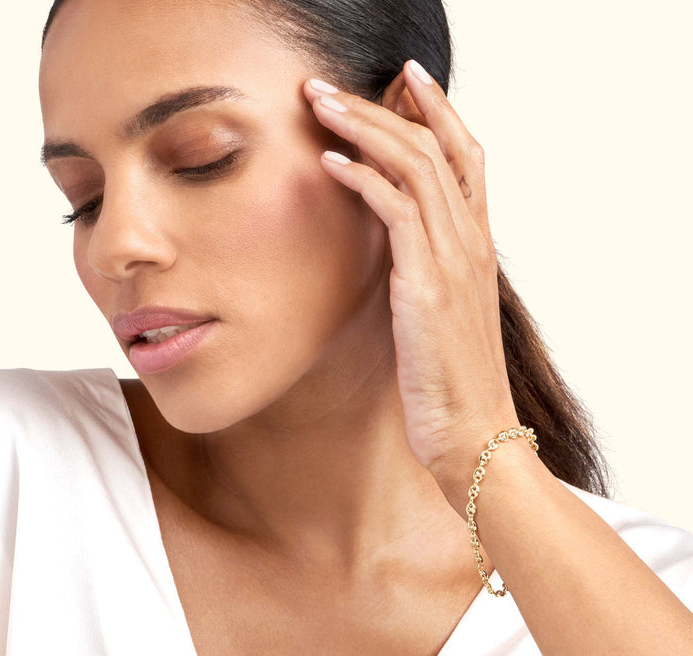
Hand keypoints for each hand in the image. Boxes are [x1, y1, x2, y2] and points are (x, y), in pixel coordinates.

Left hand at [303, 62, 521, 497]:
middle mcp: (471, 243)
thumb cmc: (453, 382)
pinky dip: (363, 179)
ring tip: (320, 106)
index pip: (465, 158)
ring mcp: (453, 261)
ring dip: (364, 129)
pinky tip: (330, 163)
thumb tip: (395, 255)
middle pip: (435, 147)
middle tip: (333, 87)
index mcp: (476, 248)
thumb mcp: (443, 318)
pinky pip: (396, 211)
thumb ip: (427, 275)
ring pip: (415, 166)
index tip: (405, 81)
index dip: (438, 112)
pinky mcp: (426, 285)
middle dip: (384, 107)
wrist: (472, 433)